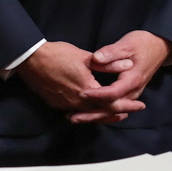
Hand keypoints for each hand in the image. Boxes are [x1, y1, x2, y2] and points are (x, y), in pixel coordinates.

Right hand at [16, 42, 143, 121]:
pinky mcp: (56, 104)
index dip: (128, 105)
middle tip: (130, 113)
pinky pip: (76, 112)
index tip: (140, 106)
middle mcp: (77, 102)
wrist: (31, 60)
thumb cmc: (58, 55)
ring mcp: (65, 105)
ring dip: (103, 115)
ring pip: (88, 115)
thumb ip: (108, 64)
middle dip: (117, 113)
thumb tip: (128, 65)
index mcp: (86, 89)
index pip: (112, 103)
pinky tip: (91, 110)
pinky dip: (87, 113)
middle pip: (101, 113)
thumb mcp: (86, 57)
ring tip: (115, 114)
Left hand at [76, 31, 171, 124]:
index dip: (96, 95)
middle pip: (111, 109)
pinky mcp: (128, 94)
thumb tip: (96, 58)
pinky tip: (86, 113)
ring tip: (74, 118)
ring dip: (94, 116)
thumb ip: (111, 52)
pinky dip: (100, 112)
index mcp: (132, 79)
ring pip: (112, 111)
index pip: (113, 93)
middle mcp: (133, 91)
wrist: (159, 47)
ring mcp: (131, 94)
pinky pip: (114, 108)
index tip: (81, 92)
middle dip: (91, 114)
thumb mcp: (127, 44)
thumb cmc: (143, 43)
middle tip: (71, 116)